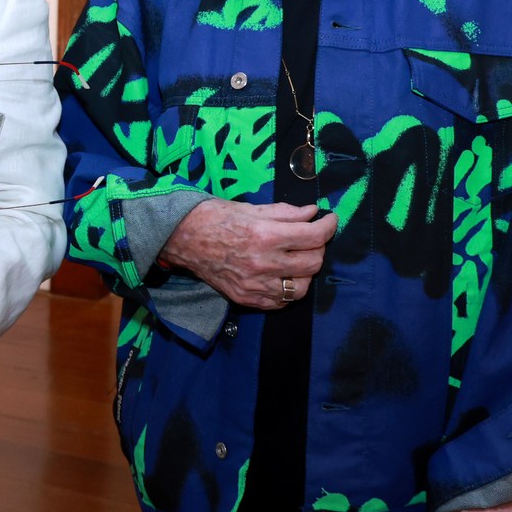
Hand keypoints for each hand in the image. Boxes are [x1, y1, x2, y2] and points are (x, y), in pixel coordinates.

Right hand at [159, 198, 337, 309]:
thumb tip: (312, 213)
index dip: (329, 226)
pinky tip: (282, 276)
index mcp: (264, 236)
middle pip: (313, 263)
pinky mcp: (246, 298)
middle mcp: (262, 263)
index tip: (329, 220)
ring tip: (297, 260)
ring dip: (305, 273)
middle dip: (319, 248)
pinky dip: (287, 290)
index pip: (313, 236)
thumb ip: (286, 213)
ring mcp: (254, 285)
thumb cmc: (215, 217)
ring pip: (301, 288)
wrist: (182, 238)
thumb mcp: (252, 208)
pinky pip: (280, 302)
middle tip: (311, 239)